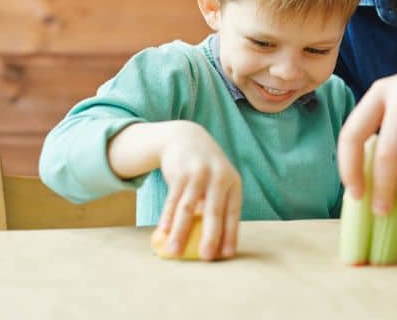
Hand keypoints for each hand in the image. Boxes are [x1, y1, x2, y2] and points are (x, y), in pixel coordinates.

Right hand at [156, 121, 241, 260]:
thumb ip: (216, 206)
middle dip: (209, 236)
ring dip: (180, 233)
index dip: (230, 234)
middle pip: (214, 211)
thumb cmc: (205, 169)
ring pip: (188, 208)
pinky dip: (167, 218)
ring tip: (174, 253)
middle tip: (205, 258)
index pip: (233, 212)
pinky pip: (172, 200)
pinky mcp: (179, 172)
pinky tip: (163, 234)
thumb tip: (212, 243)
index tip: (226, 255)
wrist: (186, 138)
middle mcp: (219, 177)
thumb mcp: (217, 182)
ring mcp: (198, 173)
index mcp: (233, 182)